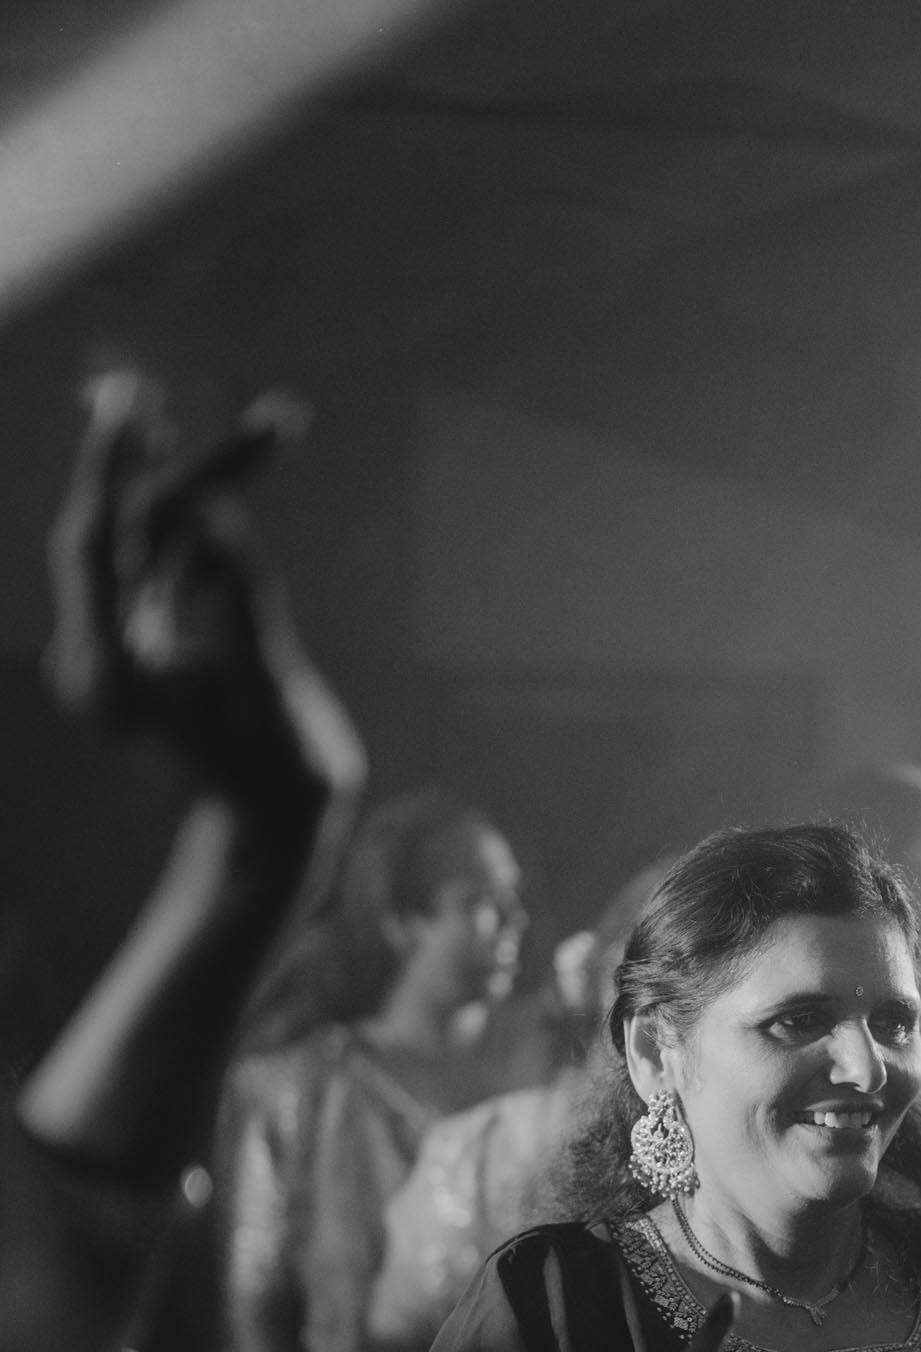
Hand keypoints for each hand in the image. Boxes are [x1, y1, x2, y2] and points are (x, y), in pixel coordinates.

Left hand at [45, 371, 363, 825]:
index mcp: (111, 674)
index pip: (95, 547)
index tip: (130, 404)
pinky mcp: (159, 641)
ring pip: (151, 538)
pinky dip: (204, 516)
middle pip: (125, 530)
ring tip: (266, 422)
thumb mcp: (267, 695)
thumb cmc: (275, 785)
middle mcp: (105, 652)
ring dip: (196, 476)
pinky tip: (234, 471)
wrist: (273, 834)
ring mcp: (130, 644)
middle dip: (165, 461)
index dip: (111, 469)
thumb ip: (240, 609)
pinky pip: (171, 560)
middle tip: (201, 398)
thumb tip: (219, 516)